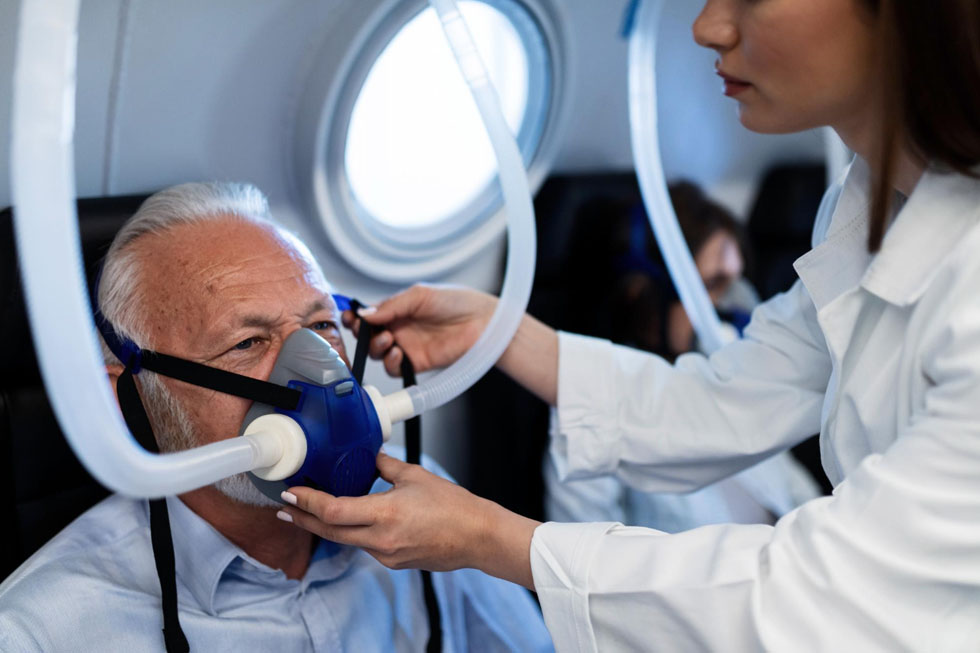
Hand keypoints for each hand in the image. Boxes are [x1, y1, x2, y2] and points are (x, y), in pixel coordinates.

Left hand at [277, 452, 539, 587]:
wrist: (477, 537)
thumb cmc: (454, 507)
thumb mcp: (415, 476)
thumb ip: (385, 466)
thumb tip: (370, 456)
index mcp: (385, 514)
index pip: (333, 511)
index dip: (308, 502)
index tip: (291, 491)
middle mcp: (381, 539)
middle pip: (329, 531)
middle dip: (303, 518)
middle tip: (284, 505)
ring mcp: (386, 554)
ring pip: (345, 540)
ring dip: (324, 526)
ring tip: (306, 513)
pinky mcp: (393, 561)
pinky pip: (364, 546)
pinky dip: (350, 533)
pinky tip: (346, 523)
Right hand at [342, 284, 495, 376]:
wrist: (482, 321)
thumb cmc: (456, 302)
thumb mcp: (420, 295)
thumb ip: (391, 306)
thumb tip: (364, 314)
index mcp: (398, 309)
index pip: (369, 315)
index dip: (355, 317)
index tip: (349, 317)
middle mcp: (400, 328)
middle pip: (368, 336)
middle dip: (361, 334)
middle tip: (364, 330)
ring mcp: (408, 346)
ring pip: (378, 353)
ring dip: (377, 347)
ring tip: (390, 339)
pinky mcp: (418, 363)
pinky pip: (395, 369)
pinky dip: (391, 363)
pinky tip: (399, 353)